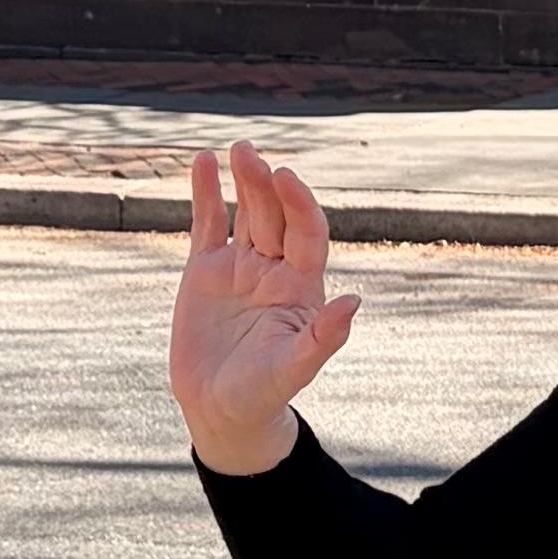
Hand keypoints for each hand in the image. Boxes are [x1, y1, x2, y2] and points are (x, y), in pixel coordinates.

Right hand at [172, 144, 359, 476]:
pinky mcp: (206, 271)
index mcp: (302, 287)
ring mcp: (241, 267)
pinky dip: (207, 194)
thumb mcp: (295, 368)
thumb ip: (324, 337)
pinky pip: (208, 225)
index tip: (286, 177)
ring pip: (245, 213)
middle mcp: (275, 269)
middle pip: (275, 216)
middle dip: (265, 186)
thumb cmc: (265, 393)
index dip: (300, 204)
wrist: (223, 409)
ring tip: (237, 149)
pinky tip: (203, 163)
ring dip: (243, 181)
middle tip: (251, 155)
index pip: (307, 234)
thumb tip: (354, 301)